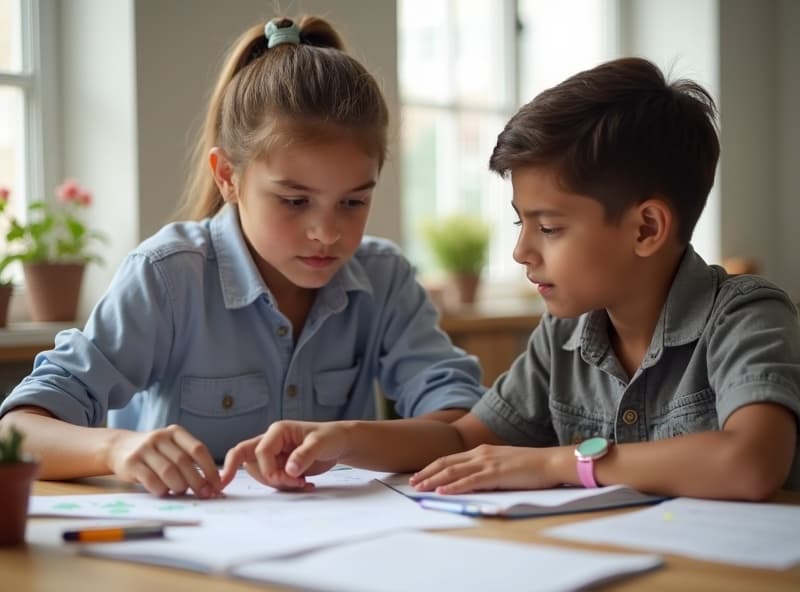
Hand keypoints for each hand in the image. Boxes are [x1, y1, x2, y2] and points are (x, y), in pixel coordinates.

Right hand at [106, 424, 221, 497]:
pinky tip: (164, 492)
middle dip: (197, 481)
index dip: (210, 468)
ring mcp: (144, 449)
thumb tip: (212, 484)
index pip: (198, 449)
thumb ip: (190, 461)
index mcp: (176, 432)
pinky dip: (161, 490)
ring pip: (168, 471)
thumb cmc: (155, 452)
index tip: (217, 484)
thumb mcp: (173, 448)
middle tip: (204, 494)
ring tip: (181, 491)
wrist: (120, 447)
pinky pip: (151, 480)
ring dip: (179, 486)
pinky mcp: (131, 463)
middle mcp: (160, 437)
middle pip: (183, 462)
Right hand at [220, 420, 350, 490]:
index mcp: (278, 431)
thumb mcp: (320, 443)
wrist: (338, 445)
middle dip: (268, 478)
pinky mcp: (279, 467)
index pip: (260, 452)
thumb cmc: (330, 437)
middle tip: (293, 482)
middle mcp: (271, 442)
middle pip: (250, 462)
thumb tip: (289, 470)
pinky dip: (287, 487)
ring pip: (260, 475)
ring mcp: (274, 456)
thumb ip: (304, 455)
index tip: (289, 478)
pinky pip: (273, 481)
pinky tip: (305, 484)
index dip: (269, 469)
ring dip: (279, 484)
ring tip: (303, 482)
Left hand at [409, 444, 563, 493]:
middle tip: (412, 482)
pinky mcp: (495, 474)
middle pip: (446, 463)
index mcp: (482, 451)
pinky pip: (469, 481)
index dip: (433, 467)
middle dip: (427, 473)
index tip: (419, 475)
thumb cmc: (529, 466)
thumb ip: (486, 468)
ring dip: (434, 480)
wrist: (549, 462)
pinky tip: (441, 492)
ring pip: (453, 471)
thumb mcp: (502, 463)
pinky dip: (453, 486)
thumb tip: (471, 480)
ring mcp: (487, 463)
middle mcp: (481, 454)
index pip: (450, 458)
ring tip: (419, 488)